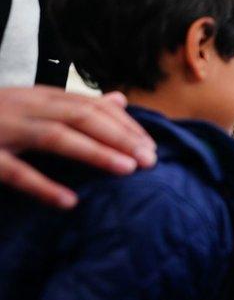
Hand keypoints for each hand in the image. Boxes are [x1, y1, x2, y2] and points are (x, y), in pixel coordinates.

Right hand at [0, 87, 155, 207]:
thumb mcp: (33, 106)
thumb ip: (74, 105)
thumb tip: (119, 100)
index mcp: (37, 97)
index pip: (90, 106)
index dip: (124, 124)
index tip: (151, 145)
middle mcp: (22, 107)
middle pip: (81, 116)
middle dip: (120, 136)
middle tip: (151, 159)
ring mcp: (1, 130)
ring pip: (54, 137)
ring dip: (95, 152)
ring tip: (127, 170)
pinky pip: (15, 172)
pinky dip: (43, 186)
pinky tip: (69, 202)